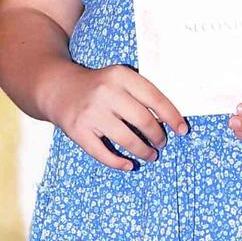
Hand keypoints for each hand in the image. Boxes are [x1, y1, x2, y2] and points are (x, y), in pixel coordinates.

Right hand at [45, 64, 186, 170]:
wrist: (58, 88)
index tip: (182, 129)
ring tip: (151, 155)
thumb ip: (140, 93)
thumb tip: (169, 120)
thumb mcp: (119, 79)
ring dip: (143, 151)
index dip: (172, 116)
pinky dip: (119, 163)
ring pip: (126, 139)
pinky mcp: (78, 131)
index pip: (154, 98)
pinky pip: (103, 153)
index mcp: (121, 76)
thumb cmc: (98, 86)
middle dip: (158, 136)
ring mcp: (91, 113)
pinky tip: (129, 165)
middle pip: (143, 120)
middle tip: (162, 142)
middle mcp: (106, 93)